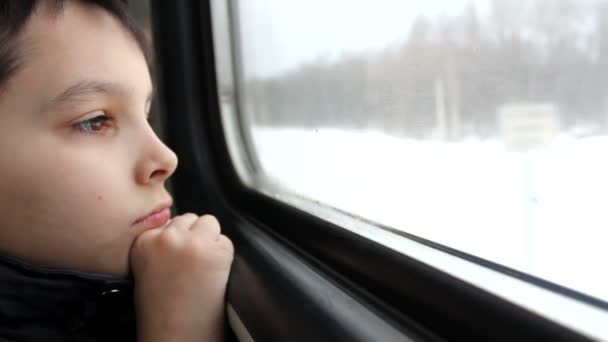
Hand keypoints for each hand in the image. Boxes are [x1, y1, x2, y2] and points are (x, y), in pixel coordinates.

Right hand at [130, 213, 233, 341]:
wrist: (175, 336)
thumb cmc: (161, 312)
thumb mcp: (147, 271)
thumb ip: (159, 246)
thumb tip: (183, 231)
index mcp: (143, 242)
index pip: (169, 222)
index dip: (178, 240)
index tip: (179, 258)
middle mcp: (166, 237)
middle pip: (190, 219)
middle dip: (195, 236)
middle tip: (194, 263)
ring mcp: (192, 242)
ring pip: (210, 223)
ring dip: (211, 241)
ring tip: (205, 268)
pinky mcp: (216, 251)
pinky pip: (226, 242)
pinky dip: (225, 257)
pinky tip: (215, 276)